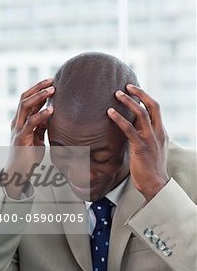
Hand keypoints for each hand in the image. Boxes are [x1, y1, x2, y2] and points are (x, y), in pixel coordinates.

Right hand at [3, 78, 54, 197]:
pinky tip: (51, 110)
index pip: (26, 99)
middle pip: (24, 98)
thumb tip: (52, 112)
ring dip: (39, 96)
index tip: (50, 82)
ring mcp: (17, 129)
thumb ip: (41, 125)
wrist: (18, 173)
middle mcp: (16, 122)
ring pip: (25, 106)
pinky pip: (31, 123)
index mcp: (19, 120)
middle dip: (38, 87)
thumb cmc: (29, 155)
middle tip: (52, 80)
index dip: (37, 89)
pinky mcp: (21, 138)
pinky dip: (41, 115)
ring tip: (52, 90)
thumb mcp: (37, 136)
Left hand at [107, 84, 168, 201]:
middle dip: (140, 93)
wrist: (155, 185)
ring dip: (129, 101)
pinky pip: (129, 129)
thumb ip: (146, 137)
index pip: (155, 109)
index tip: (134, 90)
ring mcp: (150, 139)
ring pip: (141, 113)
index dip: (145, 97)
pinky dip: (119, 118)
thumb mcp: (152, 149)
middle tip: (127, 85)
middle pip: (152, 105)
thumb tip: (133, 129)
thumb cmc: (150, 169)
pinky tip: (110, 113)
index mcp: (161, 132)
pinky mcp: (140, 147)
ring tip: (117, 94)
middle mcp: (158, 133)